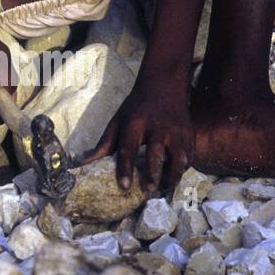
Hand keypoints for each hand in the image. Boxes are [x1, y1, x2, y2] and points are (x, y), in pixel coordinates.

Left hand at [79, 60, 194, 192]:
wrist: (164, 85)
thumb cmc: (136, 107)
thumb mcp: (118, 121)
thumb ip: (104, 144)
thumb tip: (84, 165)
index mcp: (135, 123)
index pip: (128, 148)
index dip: (125, 168)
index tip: (124, 186)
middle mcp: (157, 127)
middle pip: (156, 153)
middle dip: (153, 173)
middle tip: (148, 190)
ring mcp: (176, 130)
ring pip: (179, 157)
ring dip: (172, 175)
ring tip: (163, 187)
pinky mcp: (189, 134)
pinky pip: (189, 156)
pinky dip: (183, 169)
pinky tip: (174, 177)